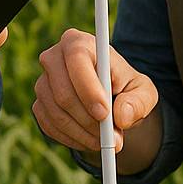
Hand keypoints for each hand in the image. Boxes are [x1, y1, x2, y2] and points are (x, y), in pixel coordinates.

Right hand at [32, 28, 158, 165]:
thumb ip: (138, 102)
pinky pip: (50, 126)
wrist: (109, 98)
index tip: (105, 114)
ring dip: (83, 133)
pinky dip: (72, 138)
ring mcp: (43, 82)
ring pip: (56, 113)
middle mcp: (55, 57)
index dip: (88, 88)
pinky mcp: (39, 104)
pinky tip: (89, 139)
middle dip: (87, 119)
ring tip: (106, 141)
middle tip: (110, 138)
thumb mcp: (143, 92)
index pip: (77, 59)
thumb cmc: (125, 87)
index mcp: (80, 43)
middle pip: (63, 91)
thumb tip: (122, 115)